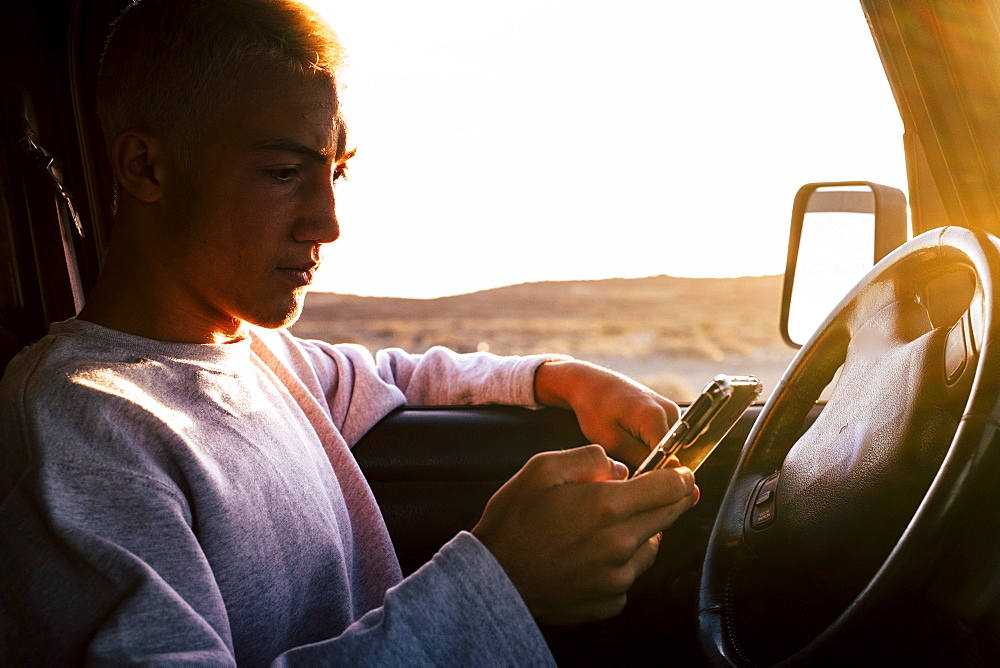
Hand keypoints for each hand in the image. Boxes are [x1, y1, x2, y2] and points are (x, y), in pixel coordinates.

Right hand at [471, 445, 697, 624]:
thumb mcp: (541, 469)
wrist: (493, 580)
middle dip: (671, 499)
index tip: (683, 472)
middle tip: (664, 490)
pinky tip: (596, 553)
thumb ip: (588, 458)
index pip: (669, 488)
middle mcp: (620, 544)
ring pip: (651, 546)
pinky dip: (622, 562)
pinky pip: (630, 575)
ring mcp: (618, 577)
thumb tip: (618, 467)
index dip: (681, 475)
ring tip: (613, 523)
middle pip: (668, 516)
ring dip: (643, 531)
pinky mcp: (610, 600)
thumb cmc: (513, 523)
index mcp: (606, 507)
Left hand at [534, 360, 679, 465]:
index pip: (672, 459)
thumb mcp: (611, 440)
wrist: (590, 383)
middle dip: (659, 469)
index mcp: (654, 416)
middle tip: (634, 474)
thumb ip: (639, 458)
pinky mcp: (669, 412)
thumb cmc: (594, 408)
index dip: (659, 477)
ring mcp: (672, 410)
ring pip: (674, 448)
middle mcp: (671, 411)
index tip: (642, 488)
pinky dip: (655, 448)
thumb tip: (662, 477)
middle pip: (676, 454)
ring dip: (658, 458)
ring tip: (631, 457)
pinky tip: (635, 448)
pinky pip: (669, 439)